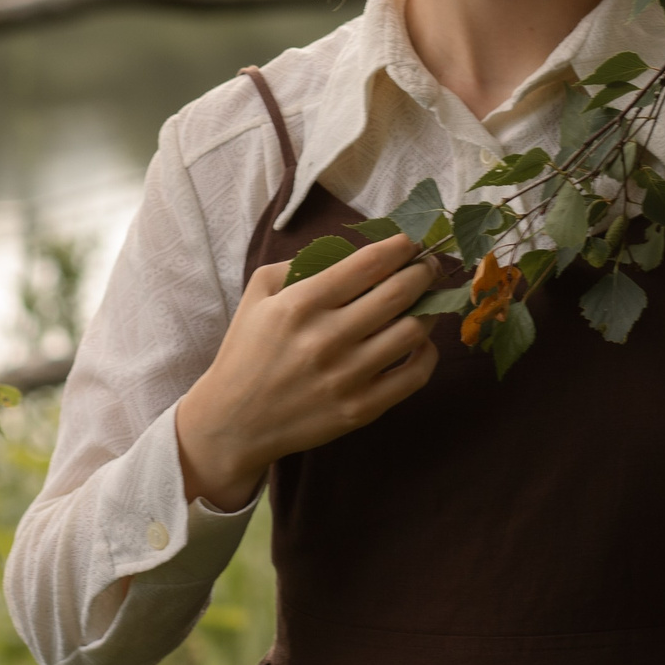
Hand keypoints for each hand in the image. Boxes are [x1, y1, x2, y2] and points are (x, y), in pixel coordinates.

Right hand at [175, 233, 440, 510]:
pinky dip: (427, 352)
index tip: (409, 242)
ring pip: (414, 331)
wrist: (233, 422)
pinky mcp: (361, 409)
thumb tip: (350, 251)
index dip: (399, 247)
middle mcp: (327, 339)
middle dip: (423, 271)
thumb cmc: (246, 352)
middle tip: (428, 265)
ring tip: (428, 299)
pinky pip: (415, 375)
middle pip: (398, 293)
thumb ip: (300, 263)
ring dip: (430, 308)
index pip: (368, 264)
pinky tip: (421, 341)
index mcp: (301, 304)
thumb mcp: (259, 294)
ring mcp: (347, 377)